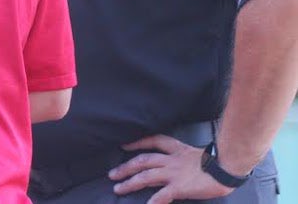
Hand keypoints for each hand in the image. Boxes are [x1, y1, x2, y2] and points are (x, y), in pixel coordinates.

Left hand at [110, 134, 233, 202]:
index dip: (137, 143)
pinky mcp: (179, 187)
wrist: (227, 167)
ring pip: (145, 176)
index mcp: (176, 149)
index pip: (152, 141)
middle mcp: (171, 160)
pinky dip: (153, 201)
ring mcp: (173, 173)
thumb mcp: (196, 153)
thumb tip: (177, 162)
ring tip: (118, 188)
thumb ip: (183, 156)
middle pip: (142, 161)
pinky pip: (162, 195)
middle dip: (126, 167)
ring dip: (130, 182)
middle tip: (112, 174)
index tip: (124, 145)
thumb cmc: (217, 162)